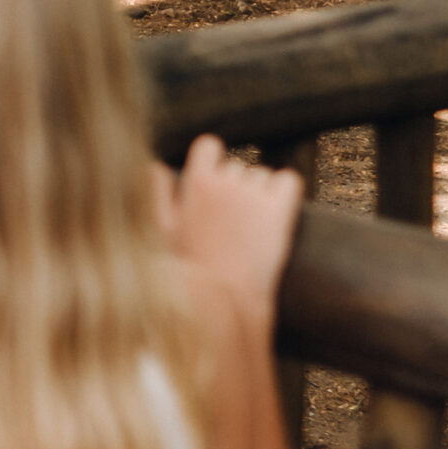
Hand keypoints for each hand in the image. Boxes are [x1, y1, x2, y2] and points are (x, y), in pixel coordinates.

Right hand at [156, 136, 304, 320]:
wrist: (225, 302)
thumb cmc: (190, 271)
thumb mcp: (163, 231)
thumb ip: (158, 194)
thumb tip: (158, 167)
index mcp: (195, 183)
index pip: (209, 146)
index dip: (213, 161)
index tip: (215, 182)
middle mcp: (225, 182)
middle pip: (237, 167)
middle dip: (235, 187)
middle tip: (230, 222)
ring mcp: (254, 196)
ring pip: (262, 177)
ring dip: (259, 194)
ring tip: (250, 228)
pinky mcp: (279, 211)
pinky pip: (289, 181)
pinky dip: (285, 191)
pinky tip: (277, 212)